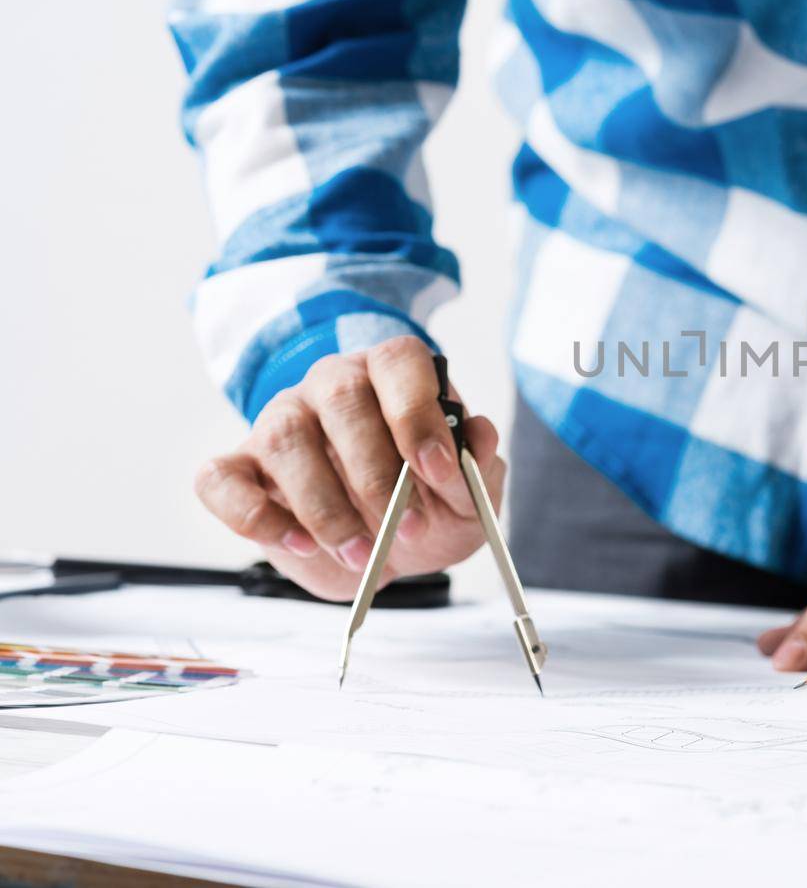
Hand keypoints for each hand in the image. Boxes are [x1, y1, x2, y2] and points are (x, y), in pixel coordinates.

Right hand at [193, 337, 505, 601]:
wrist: (386, 548)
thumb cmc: (428, 505)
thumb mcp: (468, 496)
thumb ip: (477, 464)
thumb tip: (480, 434)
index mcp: (391, 375)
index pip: (397, 360)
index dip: (417, 412)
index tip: (439, 469)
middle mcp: (331, 386)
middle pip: (340, 395)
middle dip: (376, 470)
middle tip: (408, 527)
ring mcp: (280, 422)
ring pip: (284, 437)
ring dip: (326, 506)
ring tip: (363, 552)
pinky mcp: (239, 470)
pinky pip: (221, 478)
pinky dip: (255, 516)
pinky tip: (299, 544)